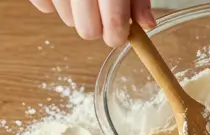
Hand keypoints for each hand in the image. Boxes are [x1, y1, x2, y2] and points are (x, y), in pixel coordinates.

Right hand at [27, 0, 155, 45]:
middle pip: (87, 30)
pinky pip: (45, 7)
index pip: (113, 21)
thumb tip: (146, 24)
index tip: (118, 37)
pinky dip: (56, 3)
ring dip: (77, 14)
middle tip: (101, 14)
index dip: (117, 36)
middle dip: (97, 28)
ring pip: (66, 19)